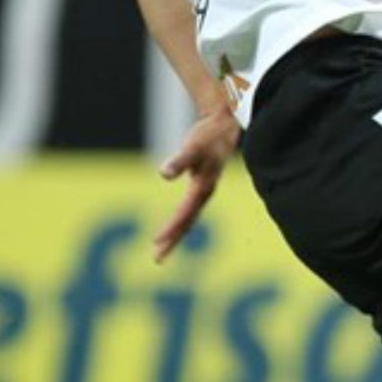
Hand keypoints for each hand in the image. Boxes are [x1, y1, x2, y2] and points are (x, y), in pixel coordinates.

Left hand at [154, 104, 240, 262]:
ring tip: (161, 249)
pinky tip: (174, 227)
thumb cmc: (210, 134)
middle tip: (157, 259)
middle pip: (188, 221)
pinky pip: (190, 210)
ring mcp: (205, 189)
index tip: (156, 242)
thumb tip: (164, 173)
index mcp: (205, 186)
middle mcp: (206, 191)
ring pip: (190, 218)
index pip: (185, 213)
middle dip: (173, 239)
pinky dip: (181, 221)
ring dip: (177, 234)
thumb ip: (180, 160)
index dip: (171, 228)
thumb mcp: (194, 145)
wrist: (225, 122)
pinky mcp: (202, 186)